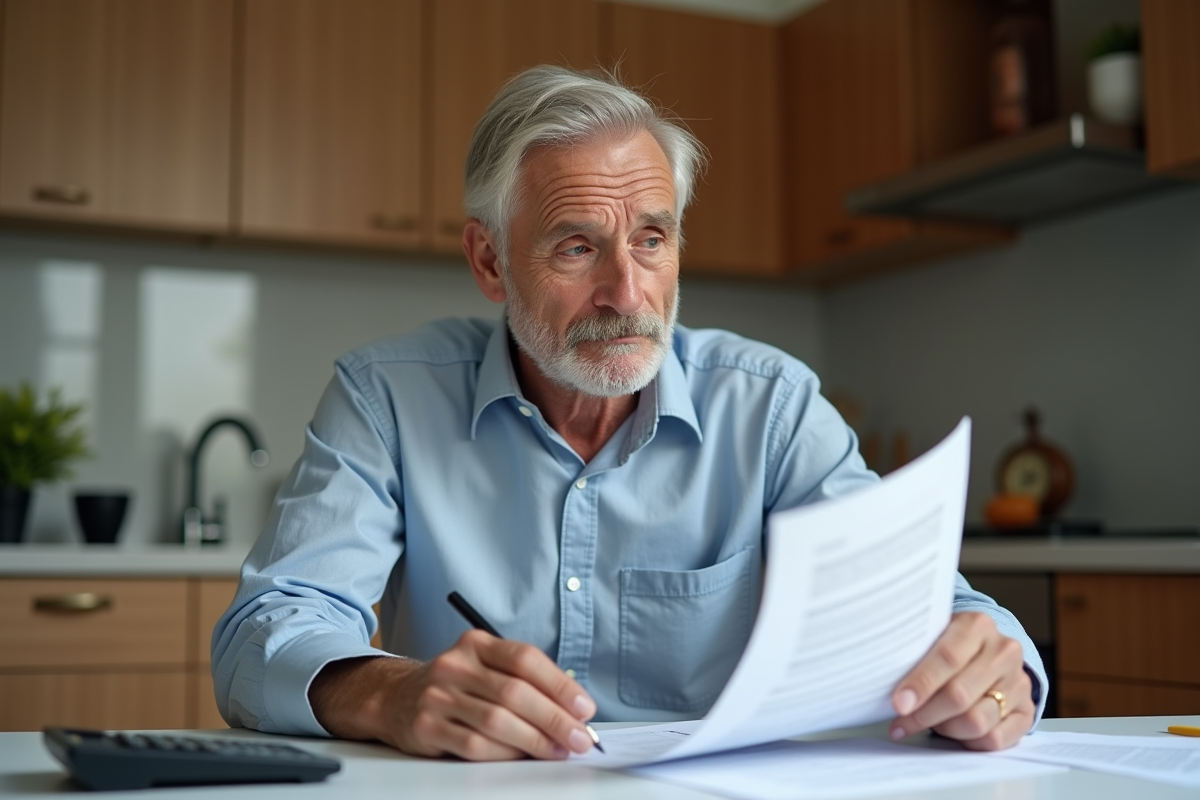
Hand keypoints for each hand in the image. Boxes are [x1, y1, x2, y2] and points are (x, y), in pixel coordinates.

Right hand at [309, 630, 597, 760]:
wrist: (395, 698)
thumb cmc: (456, 685)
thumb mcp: (484, 668)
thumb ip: (524, 680)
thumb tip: (573, 707)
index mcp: (477, 644)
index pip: (525, 659)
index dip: (559, 685)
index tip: (584, 708)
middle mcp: (456, 665)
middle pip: (515, 692)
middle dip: (554, 718)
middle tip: (579, 737)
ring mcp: (438, 696)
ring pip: (497, 721)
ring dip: (535, 740)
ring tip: (557, 750)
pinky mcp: (426, 727)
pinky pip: (474, 745)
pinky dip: (505, 754)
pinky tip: (521, 757)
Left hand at [889, 612, 1034, 750]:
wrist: (986, 652)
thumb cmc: (948, 646)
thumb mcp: (932, 636)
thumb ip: (914, 653)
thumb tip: (882, 680)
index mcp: (977, 625)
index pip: (947, 657)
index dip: (921, 684)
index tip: (898, 704)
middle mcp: (1004, 651)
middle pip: (960, 695)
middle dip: (925, 714)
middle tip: (902, 723)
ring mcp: (1019, 682)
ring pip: (977, 721)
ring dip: (945, 729)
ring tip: (927, 723)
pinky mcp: (1027, 710)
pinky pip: (995, 739)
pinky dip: (968, 741)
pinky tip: (952, 733)